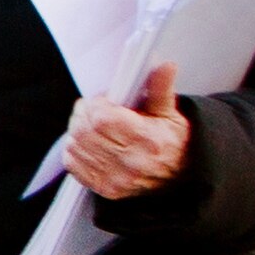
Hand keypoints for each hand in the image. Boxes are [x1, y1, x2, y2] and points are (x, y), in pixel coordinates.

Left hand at [69, 63, 194, 199]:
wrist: (180, 177)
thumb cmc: (172, 141)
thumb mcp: (171, 113)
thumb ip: (161, 88)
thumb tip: (165, 64)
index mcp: (149, 140)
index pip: (104, 119)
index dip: (97, 104)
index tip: (104, 100)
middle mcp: (132, 163)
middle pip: (86, 130)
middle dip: (83, 114)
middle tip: (91, 108)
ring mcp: (118, 179)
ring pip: (76, 146)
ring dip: (76, 130)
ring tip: (89, 123)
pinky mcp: (106, 190)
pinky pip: (73, 164)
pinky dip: (74, 150)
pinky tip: (86, 142)